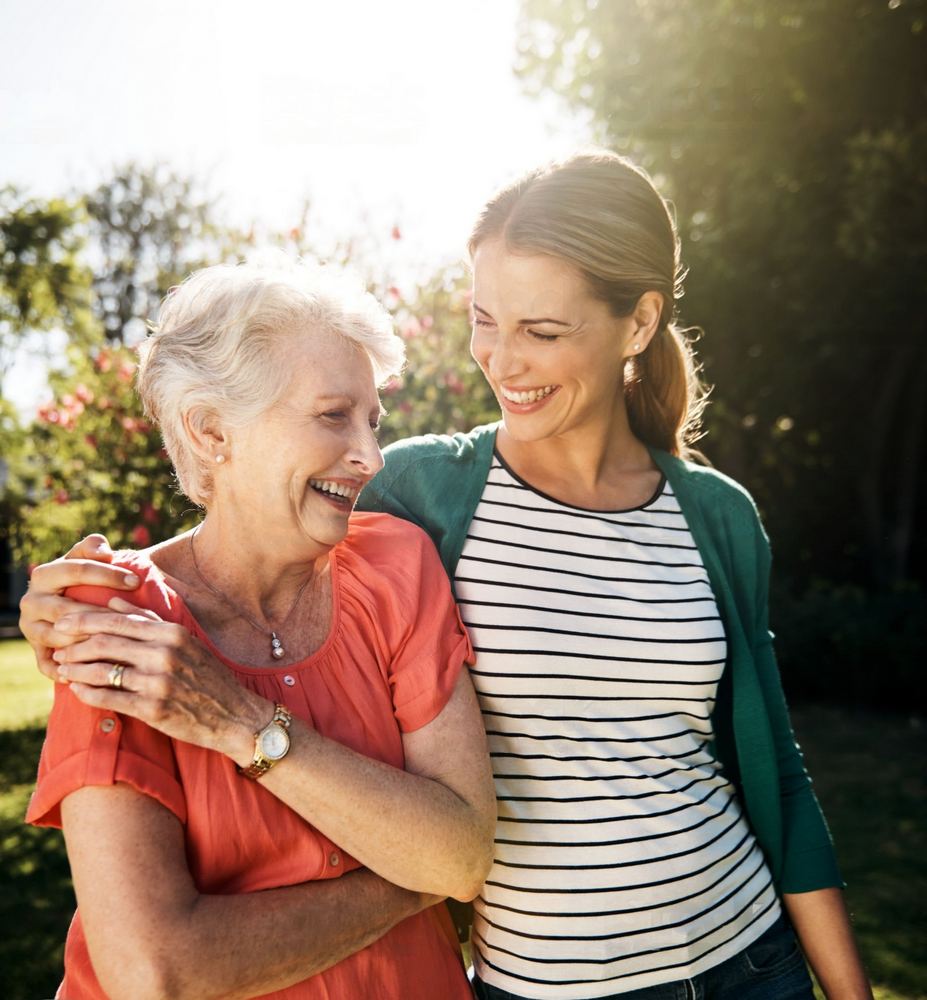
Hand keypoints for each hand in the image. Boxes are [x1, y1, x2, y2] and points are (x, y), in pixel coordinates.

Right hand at [19, 534, 141, 678]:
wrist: (67, 600)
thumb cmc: (84, 576)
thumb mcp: (85, 558)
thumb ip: (92, 547)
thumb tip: (103, 550)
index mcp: (43, 575)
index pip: (77, 571)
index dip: (108, 574)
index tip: (136, 580)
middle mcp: (31, 602)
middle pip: (68, 609)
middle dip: (102, 613)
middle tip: (131, 617)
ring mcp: (31, 629)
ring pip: (60, 638)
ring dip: (88, 642)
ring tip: (119, 643)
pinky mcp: (36, 652)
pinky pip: (50, 665)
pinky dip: (71, 670)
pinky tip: (97, 670)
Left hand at [52, 603, 268, 760]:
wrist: (235, 715)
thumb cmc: (209, 677)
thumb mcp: (186, 641)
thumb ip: (150, 621)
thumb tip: (115, 601)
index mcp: (172, 634)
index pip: (118, 620)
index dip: (84, 620)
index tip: (63, 623)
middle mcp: (165, 654)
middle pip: (105, 642)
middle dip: (74, 644)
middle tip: (56, 648)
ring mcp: (159, 682)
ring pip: (103, 670)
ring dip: (77, 669)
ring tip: (62, 670)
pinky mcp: (154, 709)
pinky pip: (110, 698)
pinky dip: (89, 694)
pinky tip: (78, 692)